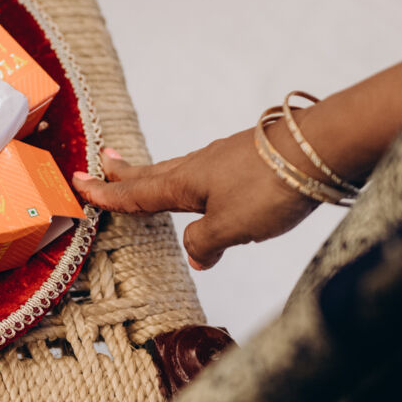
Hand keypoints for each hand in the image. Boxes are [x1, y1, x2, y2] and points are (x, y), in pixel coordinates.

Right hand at [73, 133, 317, 270]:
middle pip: (154, 172)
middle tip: (102, 164)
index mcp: (186, 183)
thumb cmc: (273, 185)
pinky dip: (194, 179)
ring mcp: (227, 159)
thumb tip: (196, 253)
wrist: (320, 148)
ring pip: (183, 170)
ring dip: (158, 173)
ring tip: (147, 176)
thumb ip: (206, 242)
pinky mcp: (251, 159)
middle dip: (126, 174)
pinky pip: (210, 171)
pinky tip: (209, 187)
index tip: (80, 184)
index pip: (137, 193)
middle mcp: (201, 166)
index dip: (108, 194)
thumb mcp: (232, 227)